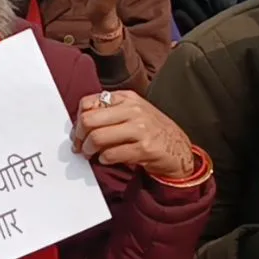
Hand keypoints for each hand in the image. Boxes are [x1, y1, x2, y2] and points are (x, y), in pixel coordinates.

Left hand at [71, 91, 194, 179]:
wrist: (180, 149)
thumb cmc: (153, 132)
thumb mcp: (134, 112)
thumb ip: (111, 113)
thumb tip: (81, 124)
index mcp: (127, 98)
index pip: (89, 102)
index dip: (78, 119)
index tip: (78, 131)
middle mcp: (133, 110)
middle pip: (89, 120)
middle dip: (79, 137)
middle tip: (80, 146)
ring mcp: (140, 128)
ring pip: (97, 137)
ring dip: (89, 150)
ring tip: (91, 155)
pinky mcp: (144, 148)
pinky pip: (111, 154)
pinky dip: (103, 159)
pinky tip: (106, 159)